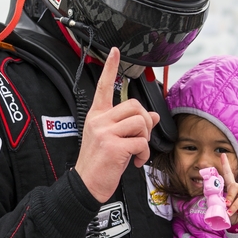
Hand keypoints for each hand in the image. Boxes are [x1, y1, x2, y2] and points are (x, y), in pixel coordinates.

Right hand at [75, 47, 159, 202]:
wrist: (86, 186)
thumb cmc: (100, 164)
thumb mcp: (114, 140)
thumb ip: (130, 126)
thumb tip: (151, 115)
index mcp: (97, 116)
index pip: (103, 87)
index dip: (110, 68)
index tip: (115, 51)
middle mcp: (99, 120)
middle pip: (135, 106)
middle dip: (145, 123)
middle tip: (140, 140)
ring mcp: (105, 132)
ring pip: (141, 122)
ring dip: (145, 140)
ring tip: (137, 152)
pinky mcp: (113, 146)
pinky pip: (141, 142)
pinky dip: (143, 154)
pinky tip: (135, 162)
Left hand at [220, 154, 237, 224]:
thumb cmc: (233, 216)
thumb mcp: (224, 210)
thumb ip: (218, 203)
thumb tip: (211, 199)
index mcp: (233, 189)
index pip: (229, 175)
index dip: (225, 165)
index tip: (222, 155)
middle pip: (234, 186)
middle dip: (230, 196)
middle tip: (226, 205)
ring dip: (234, 206)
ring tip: (231, 213)